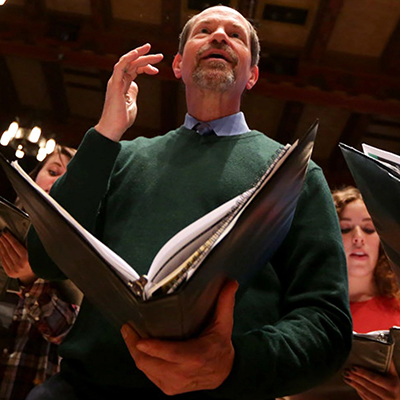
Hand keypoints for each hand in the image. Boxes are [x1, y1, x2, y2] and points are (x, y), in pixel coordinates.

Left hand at [0, 231, 35, 284]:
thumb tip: (20, 236)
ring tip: (0, 241)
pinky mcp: (10, 273)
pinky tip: (0, 249)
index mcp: (27, 258)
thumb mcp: (34, 254)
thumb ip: (28, 246)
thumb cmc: (34, 262)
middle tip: (1, 235)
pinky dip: (1, 255)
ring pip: (5, 255)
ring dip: (1, 247)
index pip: (16, 245)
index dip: (10, 238)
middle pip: (9, 250)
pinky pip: (3, 262)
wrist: (32, 276)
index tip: (6, 233)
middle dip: (5, 241)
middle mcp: (20, 264)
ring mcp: (14, 269)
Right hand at [95, 43, 163, 141]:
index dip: (146, 67)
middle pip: (132, 64)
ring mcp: (115, 81)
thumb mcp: (132, 104)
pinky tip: (137, 53)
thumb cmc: (121, 119)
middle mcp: (118, 80)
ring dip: (139, 54)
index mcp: (123, 84)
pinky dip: (128, 58)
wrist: (113, 128)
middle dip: (146, 58)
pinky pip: (120, 67)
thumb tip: (135, 85)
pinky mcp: (114, 85)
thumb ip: (133, 93)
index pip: (134, 69)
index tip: (156, 70)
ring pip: (128, 62)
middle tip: (160, 55)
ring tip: (151, 49)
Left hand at [121, 280, 237, 394]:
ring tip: (130, 334)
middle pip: (150, 363)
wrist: (224, 374)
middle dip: (134, 346)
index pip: (172, 354)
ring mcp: (174, 383)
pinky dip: (142, 360)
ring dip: (135, 352)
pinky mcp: (168, 388)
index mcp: (197, 356)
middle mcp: (183, 373)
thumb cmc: (220, 347)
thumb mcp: (224, 324)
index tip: (140, 339)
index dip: (154, 348)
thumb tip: (230, 282)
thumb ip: (224, 303)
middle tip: (128, 328)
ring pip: (146, 369)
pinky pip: (148, 374)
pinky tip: (139, 348)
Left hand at [344, 362, 399, 398]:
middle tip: (346, 371)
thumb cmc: (395, 385)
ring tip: (346, 377)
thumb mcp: (394, 375)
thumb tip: (382, 347)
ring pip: (366, 393)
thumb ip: (388, 363)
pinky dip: (359, 392)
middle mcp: (389, 396)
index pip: (374, 378)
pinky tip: (354, 385)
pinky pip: (366, 399)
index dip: (363, 373)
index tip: (353, 367)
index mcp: (392, 385)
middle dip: (355, 378)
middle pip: (368, 385)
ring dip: (354, 385)